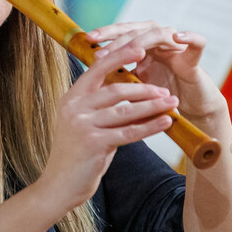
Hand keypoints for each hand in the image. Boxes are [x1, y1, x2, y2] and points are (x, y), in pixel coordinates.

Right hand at [36, 42, 178, 207]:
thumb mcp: (83, 123)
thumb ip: (100, 106)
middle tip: (166, 89)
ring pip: (125, 111)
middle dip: (145, 89)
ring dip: (153, 106)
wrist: (59, 184)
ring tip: (172, 103)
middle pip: (116, 90)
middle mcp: (74, 108)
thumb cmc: (76, 153)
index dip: (119, 57)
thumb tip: (131, 90)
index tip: (141, 48)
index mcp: (71, 98)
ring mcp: (82, 125)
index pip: (96, 69)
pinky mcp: (93, 143)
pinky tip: (166, 122)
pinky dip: (150, 126)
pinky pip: (129, 132)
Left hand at [87, 21, 226, 121]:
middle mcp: (157, 40)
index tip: (87, 39)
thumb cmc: (158, 94)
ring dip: (143, 41)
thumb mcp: (133, 85)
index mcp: (141, 44)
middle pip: (136, 31)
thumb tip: (87, 75)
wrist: (187, 107)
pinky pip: (197, 42)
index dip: (106, 33)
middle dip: (118, 40)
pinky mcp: (194, 58)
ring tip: (130, 50)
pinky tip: (177, 36)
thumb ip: (116, 76)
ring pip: (158, 34)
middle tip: (101, 53)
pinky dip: (190, 37)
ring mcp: (176, 47)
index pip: (121, 32)